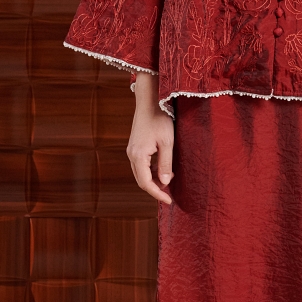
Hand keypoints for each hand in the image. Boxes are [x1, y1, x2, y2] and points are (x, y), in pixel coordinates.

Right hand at [127, 73, 173, 204]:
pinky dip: (151, 171)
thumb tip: (165, 182)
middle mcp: (131, 155)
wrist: (150, 101)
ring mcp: (132, 150)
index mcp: (138, 156)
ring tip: (169, 181)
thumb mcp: (167, 142)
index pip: (146, 183)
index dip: (157, 194)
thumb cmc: (160, 118)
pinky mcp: (135, 146)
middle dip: (155, 189)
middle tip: (169, 196)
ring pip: (141, 173)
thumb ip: (166, 164)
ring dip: (153, 180)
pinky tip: (163, 169)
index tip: (169, 201)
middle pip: (141, 180)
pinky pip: (141, 165)